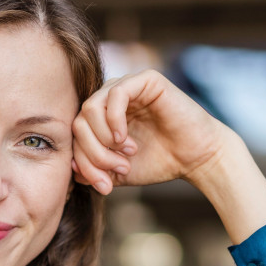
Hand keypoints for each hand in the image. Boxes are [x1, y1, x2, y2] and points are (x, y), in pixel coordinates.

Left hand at [70, 69, 234, 194]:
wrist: (196, 158)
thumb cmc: (158, 162)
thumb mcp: (117, 171)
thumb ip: (92, 168)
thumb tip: (70, 167)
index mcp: (100, 116)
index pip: (75, 135)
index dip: (83, 163)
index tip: (105, 185)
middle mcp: (109, 98)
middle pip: (78, 122)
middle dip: (93, 153)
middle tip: (118, 169)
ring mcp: (126, 86)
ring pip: (90, 107)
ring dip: (103, 139)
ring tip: (126, 154)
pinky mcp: (145, 80)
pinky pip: (114, 94)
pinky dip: (114, 120)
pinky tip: (125, 139)